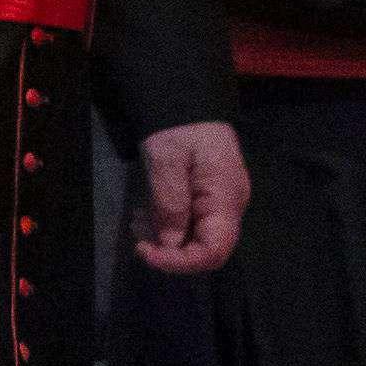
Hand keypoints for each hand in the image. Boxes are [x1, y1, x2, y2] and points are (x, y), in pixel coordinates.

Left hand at [130, 120, 248, 275]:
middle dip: (167, 249)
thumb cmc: (179, 127)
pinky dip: (165, 224)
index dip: (180, 262)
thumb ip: (170, 203)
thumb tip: (170, 244)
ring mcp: (219, 203)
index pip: (214, 251)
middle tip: (137, 234)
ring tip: (137, 219)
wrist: (186, 103)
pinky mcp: (206, 199)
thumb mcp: (166, 161)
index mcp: (226, 198)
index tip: (146, 253)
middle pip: (204, 248)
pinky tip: (145, 212)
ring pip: (194, 238)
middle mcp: (229, 207)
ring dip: (162, 236)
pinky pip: (189, 223)